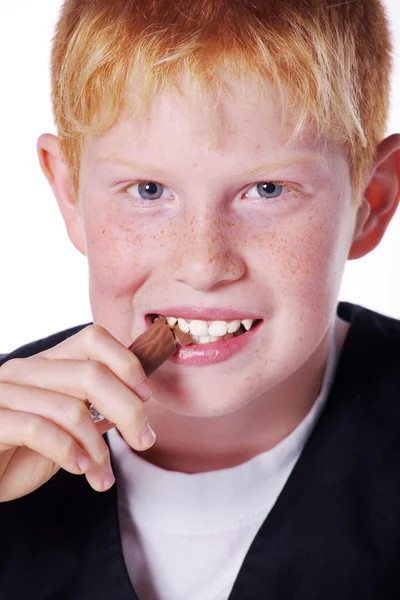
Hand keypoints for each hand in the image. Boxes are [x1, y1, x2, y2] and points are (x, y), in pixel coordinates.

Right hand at [0, 325, 154, 501]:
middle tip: (144, 440)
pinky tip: (80, 470)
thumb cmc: (20, 453)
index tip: (145, 396)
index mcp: (46, 363)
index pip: (93, 339)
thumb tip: (138, 402)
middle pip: (92, 373)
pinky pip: (39, 430)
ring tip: (102, 472)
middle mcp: (24, 371)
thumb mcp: (66, 428)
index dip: (127, 363)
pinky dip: (69, 453)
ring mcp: (4, 393)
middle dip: (129, 410)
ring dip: (98, 448)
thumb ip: (95, 410)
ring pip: (72, 408)